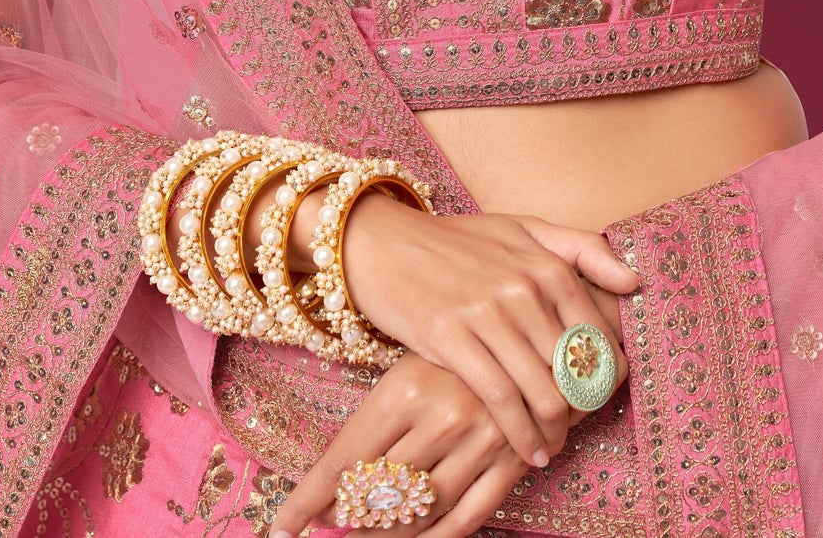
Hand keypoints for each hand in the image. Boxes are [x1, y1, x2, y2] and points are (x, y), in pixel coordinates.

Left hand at [267, 347, 601, 537]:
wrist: (540, 308)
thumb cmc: (462, 329)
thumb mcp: (413, 356)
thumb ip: (377, 415)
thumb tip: (333, 477)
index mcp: (405, 386)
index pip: (344, 460)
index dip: (310, 500)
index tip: (282, 527)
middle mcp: (440, 416)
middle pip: (379, 495)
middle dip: (350, 521)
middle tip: (331, 528)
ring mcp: (480, 440)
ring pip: (423, 512)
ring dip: (392, 533)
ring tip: (367, 536)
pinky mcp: (514, 458)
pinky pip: (471, 517)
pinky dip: (441, 537)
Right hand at [335, 196, 633, 466]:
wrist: (383, 242)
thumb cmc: (455, 240)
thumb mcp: (519, 228)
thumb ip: (580, 247)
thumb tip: (633, 281)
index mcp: (546, 262)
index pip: (600, 336)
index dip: (606, 378)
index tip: (600, 398)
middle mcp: (523, 286)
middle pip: (574, 371)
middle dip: (580, 411)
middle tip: (574, 430)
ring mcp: (486, 312)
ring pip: (542, 391)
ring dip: (554, 431)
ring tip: (553, 447)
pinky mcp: (450, 337)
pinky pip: (501, 400)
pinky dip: (521, 435)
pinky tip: (528, 452)